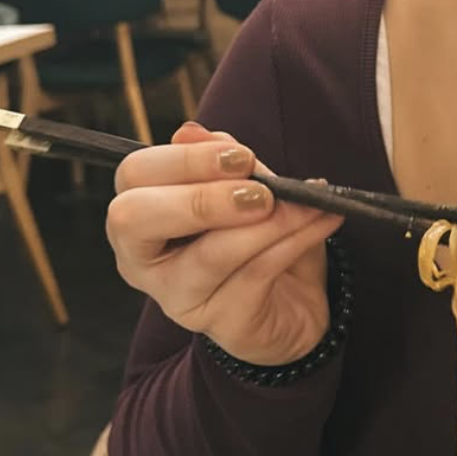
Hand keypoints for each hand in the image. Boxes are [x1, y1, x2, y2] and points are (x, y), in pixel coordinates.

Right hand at [106, 122, 341, 365]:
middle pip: (136, 218)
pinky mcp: (222, 324)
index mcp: (141, 216)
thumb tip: (190, 131)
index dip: (183, 160)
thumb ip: (221, 162)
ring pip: (210, 254)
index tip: (240, 156)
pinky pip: (256, 274)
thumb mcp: (247, 188)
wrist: (297, 303)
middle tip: (261, 192)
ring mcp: (178, 298)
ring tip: (308, 204)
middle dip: (201, 198)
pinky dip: (296, 240)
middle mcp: (143, 260)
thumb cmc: (260, 237)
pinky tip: (323, 221)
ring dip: (269, 223)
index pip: (133, 176)